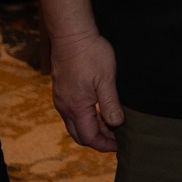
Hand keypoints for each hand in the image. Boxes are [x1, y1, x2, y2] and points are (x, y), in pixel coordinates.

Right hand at [49, 28, 122, 150]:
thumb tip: (116, 124)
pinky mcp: (62, 90)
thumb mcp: (106, 80)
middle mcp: (65, 107)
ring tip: (111, 124)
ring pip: (75, 123)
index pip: (88, 137)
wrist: (71, 35)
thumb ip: (110, 104)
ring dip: (92, 127)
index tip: (119, 145)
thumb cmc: (90, 55)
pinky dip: (86, 117)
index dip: (104, 144)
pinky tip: (98, 109)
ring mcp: (61, 99)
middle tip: (116, 138)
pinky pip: (72, 112)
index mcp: (76, 108)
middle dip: (97, 139)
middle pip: (79, 134)